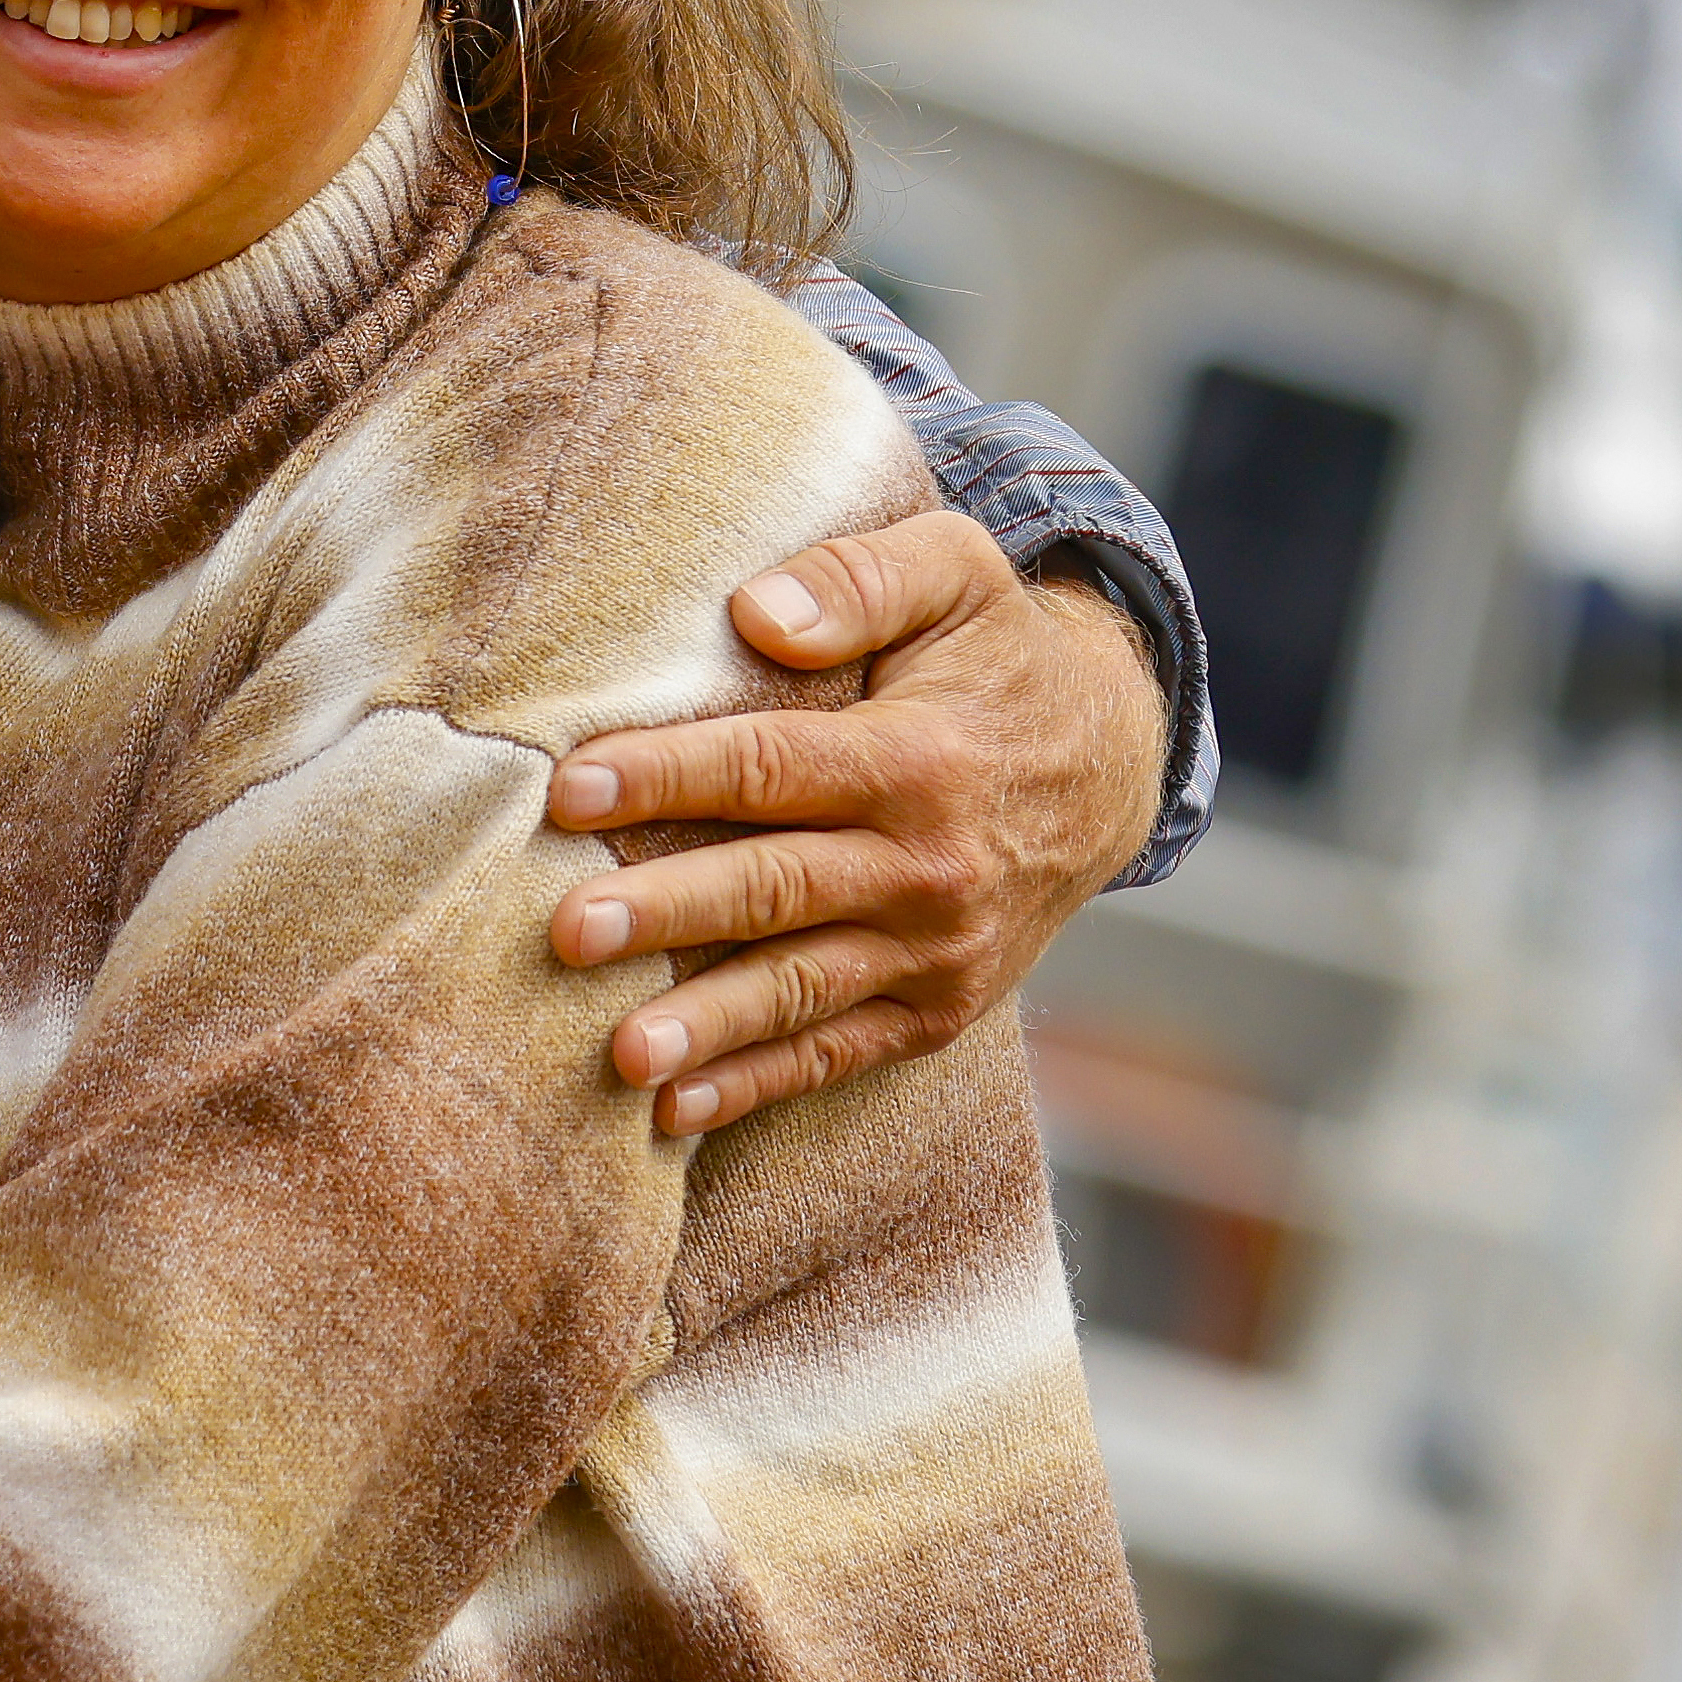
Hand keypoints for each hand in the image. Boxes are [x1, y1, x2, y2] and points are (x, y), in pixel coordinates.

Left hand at [546, 511, 1168, 1138]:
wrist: (1112, 767)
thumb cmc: (1000, 657)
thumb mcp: (957, 573)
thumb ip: (858, 581)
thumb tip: (756, 613)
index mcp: (917, 758)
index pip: (769, 768)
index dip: (666, 777)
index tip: (569, 790)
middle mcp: (930, 867)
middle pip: (775, 890)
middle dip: (666, 912)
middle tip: (570, 932)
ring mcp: (937, 951)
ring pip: (802, 989)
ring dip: (707, 1026)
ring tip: (620, 1052)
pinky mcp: (939, 1009)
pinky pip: (838, 1053)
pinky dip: (758, 1085)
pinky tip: (674, 1109)